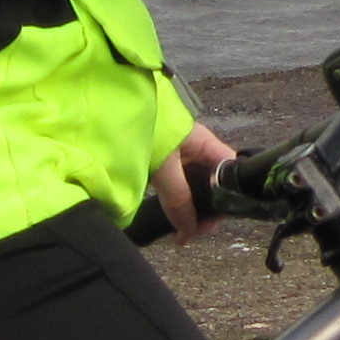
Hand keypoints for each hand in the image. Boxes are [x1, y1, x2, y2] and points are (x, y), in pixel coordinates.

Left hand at [148, 121, 241, 238]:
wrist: (108, 108)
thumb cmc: (146, 129)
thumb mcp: (164, 166)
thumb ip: (177, 198)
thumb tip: (188, 231)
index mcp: (205, 145)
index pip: (231, 171)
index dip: (230, 195)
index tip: (215, 219)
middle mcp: (197, 150)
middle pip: (214, 183)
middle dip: (208, 209)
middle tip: (193, 232)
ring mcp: (180, 156)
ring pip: (195, 187)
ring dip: (191, 208)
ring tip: (183, 230)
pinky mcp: (164, 163)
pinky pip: (179, 186)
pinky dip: (177, 202)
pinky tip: (172, 217)